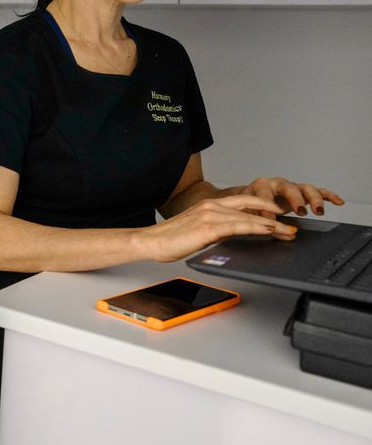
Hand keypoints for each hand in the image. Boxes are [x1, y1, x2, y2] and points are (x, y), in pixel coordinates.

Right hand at [141, 195, 297, 262]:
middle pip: (251, 206)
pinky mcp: (208, 227)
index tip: (281, 214)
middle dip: (275, 214)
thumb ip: (218, 229)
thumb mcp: (199, 231)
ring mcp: (210, 215)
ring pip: (249, 217)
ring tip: (288, 232)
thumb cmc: (170, 239)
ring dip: (272, 224)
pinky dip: (257, 227)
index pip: (244, 201)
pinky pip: (239, 226)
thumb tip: (236, 236)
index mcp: (209, 205)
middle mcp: (212, 206)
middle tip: (292, 223)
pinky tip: (269, 231)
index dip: (265, 206)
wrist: (151, 242)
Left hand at [239, 177, 344, 217]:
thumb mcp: (250, 213)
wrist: (250, 198)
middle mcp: (278, 184)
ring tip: (319, 211)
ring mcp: (292, 187)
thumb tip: (281, 234)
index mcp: (261, 186)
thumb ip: (263, 223)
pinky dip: (329, 196)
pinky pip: (318, 192)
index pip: (265, 196)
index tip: (272, 220)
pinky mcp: (302, 192)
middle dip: (295, 200)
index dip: (268, 209)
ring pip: (306, 189)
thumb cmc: (249, 205)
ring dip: (314, 199)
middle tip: (300, 212)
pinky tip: (339, 202)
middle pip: (289, 188)